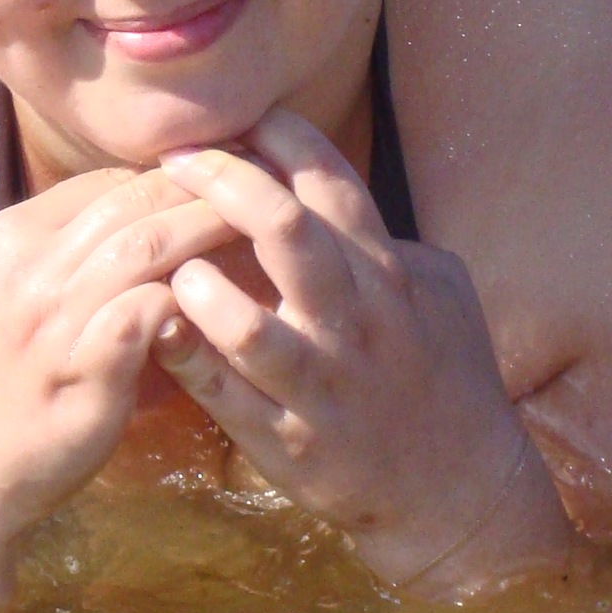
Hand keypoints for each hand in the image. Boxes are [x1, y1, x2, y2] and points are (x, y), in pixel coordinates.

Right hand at [0, 165, 236, 612]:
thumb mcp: (0, 299)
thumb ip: (57, 257)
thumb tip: (126, 220)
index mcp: (12, 239)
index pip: (108, 183)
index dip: (173, 177)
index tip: (226, 182)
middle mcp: (29, 268)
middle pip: (136, 201)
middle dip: (208, 188)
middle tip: (269, 187)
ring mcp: (53, 319)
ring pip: (148, 246)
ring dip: (212, 232)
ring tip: (268, 231)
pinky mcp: (81, 372)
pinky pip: (148, 313)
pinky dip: (192, 300)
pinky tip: (234, 301)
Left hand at [155, 109, 575, 593]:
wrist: (459, 495)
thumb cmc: (449, 381)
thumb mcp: (443, 295)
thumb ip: (391, 241)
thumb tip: (335, 189)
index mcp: (389, 276)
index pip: (332, 183)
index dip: (282, 137)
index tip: (240, 117)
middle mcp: (355, 322)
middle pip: (286, 230)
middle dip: (224, 181)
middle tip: (175, 160)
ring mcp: (319, 385)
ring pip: (249, 323)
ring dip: (199, 279)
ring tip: (168, 257)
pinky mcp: (286, 440)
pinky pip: (223, 395)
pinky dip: (184, 355)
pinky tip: (152, 324)